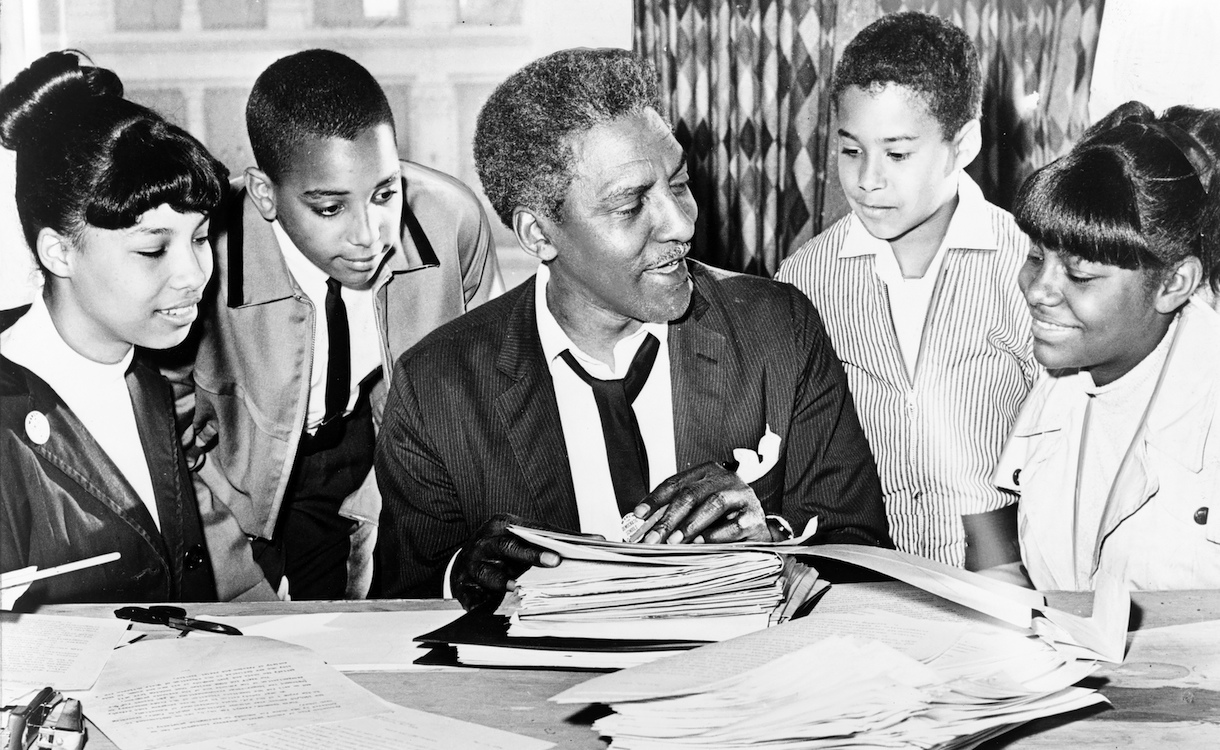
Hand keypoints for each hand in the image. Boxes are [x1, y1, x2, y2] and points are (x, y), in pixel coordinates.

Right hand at [451, 513, 560, 610]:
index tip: (562, 550)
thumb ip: (550, 539)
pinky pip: (472, 595)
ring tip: (516, 587)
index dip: (545, 540)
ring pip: (487, 572)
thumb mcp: (520, 539)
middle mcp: (485, 543)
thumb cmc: (501, 550)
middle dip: (530, 555)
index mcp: (500, 525)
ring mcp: (472, 564)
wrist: (465, 561)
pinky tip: (488, 609)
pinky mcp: (463, 585)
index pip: (525, 531)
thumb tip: (592, 541)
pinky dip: (479, 603)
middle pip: (508, 547)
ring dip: (502, 581)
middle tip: (553, 562)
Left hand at [632, 462, 771, 544]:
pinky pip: (733, 525)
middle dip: (669, 518)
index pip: (675, 482)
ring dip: (691, 525)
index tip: (638, 515)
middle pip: (692, 494)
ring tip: (674, 541)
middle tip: (652, 538)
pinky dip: (715, 535)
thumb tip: (645, 527)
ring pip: (714, 504)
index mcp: (707, 472)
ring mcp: (742, 495)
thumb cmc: (723, 517)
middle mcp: (725, 479)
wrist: (758, 527)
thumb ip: (676, 512)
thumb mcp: (699, 508)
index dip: (655, 499)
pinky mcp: (754, 516)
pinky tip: (701, 544)